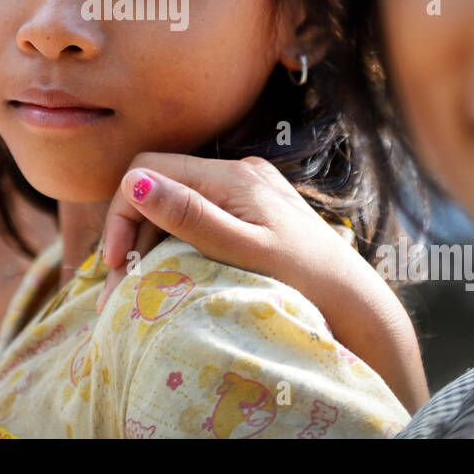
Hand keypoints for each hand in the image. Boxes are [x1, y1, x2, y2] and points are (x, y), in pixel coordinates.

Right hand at [96, 152, 429, 412]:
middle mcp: (237, 172)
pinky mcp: (254, 211)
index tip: (117, 265)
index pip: (146, 170)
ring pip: (177, 205)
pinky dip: (177, 244)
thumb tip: (136, 182)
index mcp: (230, 175)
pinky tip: (172, 277)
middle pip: (160, 189)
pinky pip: (200, 217)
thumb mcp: (244, 252)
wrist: (356, 303)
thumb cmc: (305, 281)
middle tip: (121, 291)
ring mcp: (247, 190)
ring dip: (151, 243)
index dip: (121, 213)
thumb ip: (191, 217)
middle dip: (132, 235)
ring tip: (140, 291)